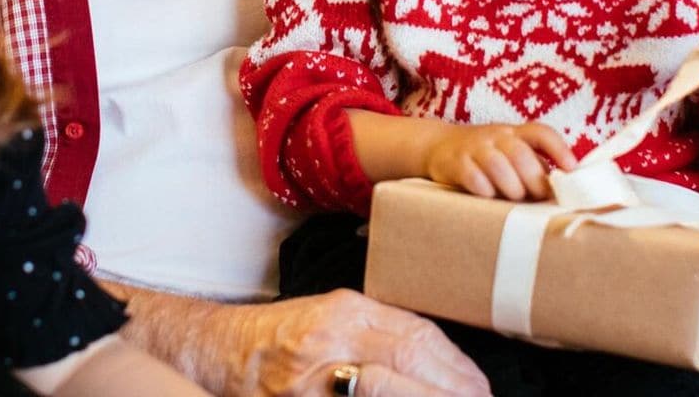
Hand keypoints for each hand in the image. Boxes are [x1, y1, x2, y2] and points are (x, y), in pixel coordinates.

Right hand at [225, 289, 492, 395]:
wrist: (221, 351)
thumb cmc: (280, 339)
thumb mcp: (332, 319)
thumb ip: (379, 332)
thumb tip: (436, 358)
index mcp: (347, 311)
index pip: (417, 334)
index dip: (455, 365)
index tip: (477, 386)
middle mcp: (333, 335)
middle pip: (410, 357)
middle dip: (453, 386)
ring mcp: (315, 372)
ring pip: (386, 383)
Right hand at [422, 122, 576, 200]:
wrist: (438, 146)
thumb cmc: (485, 155)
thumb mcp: (510, 152)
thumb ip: (533, 166)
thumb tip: (564, 189)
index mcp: (514, 133)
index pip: (540, 132)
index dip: (559, 149)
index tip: (572, 168)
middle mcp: (495, 136)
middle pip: (520, 153)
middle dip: (533, 179)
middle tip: (538, 196)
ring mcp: (474, 147)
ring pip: (497, 165)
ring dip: (511, 186)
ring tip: (514, 197)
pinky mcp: (455, 162)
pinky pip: (472, 176)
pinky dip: (484, 189)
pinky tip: (488, 195)